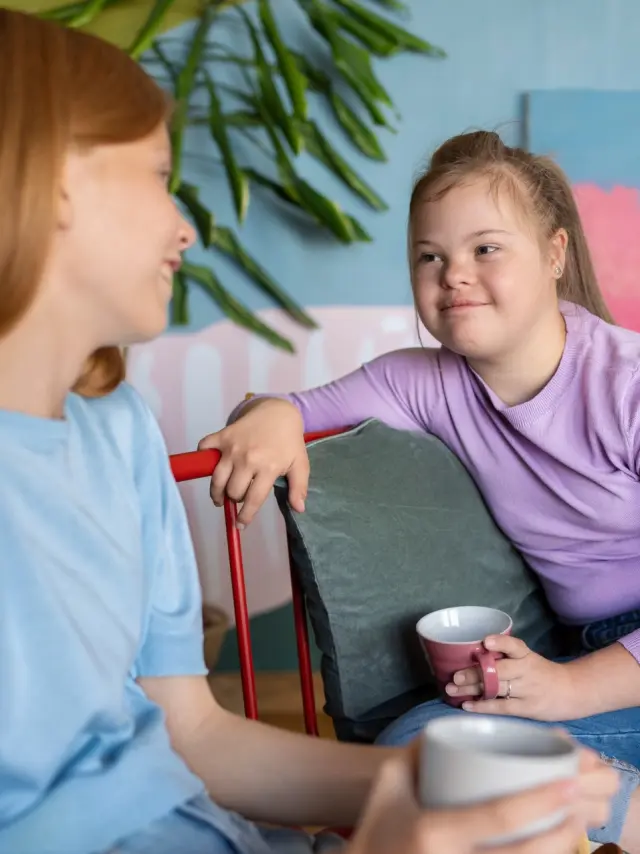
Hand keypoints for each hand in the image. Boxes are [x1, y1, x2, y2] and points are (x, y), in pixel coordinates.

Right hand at [199, 398, 308, 526]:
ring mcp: (232, 446)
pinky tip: (213, 466)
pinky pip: (204, 449)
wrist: (278, 412)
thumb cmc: (289, 441)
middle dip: (235, 499)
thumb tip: (298, 509)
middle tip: (238, 498)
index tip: (241, 525)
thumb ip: (299, 487)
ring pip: (216, 478)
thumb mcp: (300, 464)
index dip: (245, 516)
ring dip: (216, 492)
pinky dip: (203, 457)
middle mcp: (248, 458)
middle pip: (233, 491)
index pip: (253, 499)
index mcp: (268, 467)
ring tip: (220, 497)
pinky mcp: (222, 435)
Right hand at [349, 744, 616, 853]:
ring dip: (555, 852)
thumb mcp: (389, 783)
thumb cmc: (375, 827)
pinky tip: (548, 850)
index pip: (497, 816)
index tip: (567, 783)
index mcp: (433, 831)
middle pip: (523, 853)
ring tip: (572, 828)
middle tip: (580, 807)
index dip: (537, 801)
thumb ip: (418, 752)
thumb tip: (453, 728)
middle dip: (560, 832)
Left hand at [446, 635, 578, 720]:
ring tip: (452, 689)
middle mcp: (526, 671)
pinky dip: (483, 706)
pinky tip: (467, 705)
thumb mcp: (529, 658)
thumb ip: (507, 657)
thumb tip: (473, 656)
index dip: (501, 643)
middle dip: (475, 673)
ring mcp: (527, 690)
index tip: (486, 642)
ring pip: (496, 689)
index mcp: (526, 655)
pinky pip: (502, 707)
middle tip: (455, 675)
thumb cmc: (542, 673)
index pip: (514, 646)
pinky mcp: (527, 708)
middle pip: (498, 671)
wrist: (572, 691)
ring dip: (472, 690)